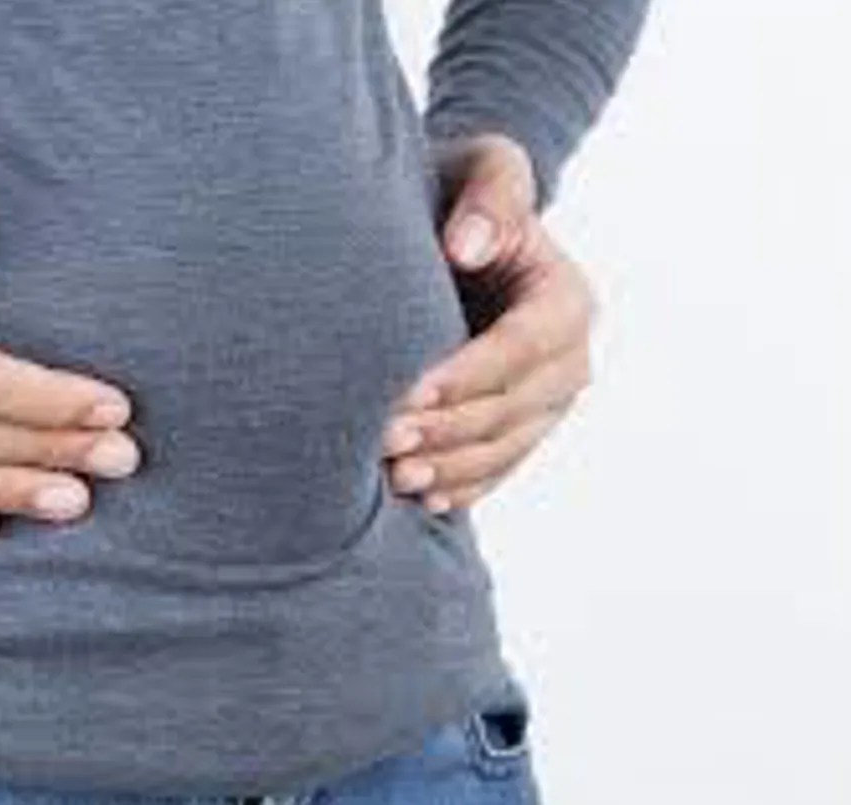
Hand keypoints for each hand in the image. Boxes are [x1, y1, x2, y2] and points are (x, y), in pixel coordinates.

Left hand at [382, 134, 595, 512]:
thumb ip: (488, 196)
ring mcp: (547, 400)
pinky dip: (462, 486)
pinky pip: (498, 466)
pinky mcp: (520, 427)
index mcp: (564, 299)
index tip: (410, 392)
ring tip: (395, 477)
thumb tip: (468, 247)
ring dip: (452, 467)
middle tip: (384, 441)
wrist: (454, 228)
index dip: (467, 375)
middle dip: (450, 429)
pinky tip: (421, 498)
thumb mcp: (481, 167)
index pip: (521, 347)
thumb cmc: (462, 191)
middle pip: (512, 407)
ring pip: (504, 447)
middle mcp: (568, 357)